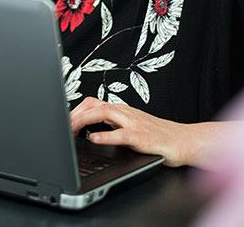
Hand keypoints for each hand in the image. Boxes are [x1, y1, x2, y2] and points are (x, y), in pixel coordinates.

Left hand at [70, 97, 243, 168]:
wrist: (184, 140)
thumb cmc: (158, 136)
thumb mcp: (130, 128)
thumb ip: (111, 126)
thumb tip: (88, 131)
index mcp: (121, 111)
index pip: (92, 103)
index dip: (74, 110)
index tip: (60, 120)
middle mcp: (125, 112)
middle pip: (93, 105)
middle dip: (73, 114)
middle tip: (59, 126)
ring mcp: (133, 122)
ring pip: (103, 113)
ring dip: (83, 120)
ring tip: (69, 130)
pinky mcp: (141, 136)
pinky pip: (119, 133)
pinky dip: (104, 135)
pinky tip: (92, 139)